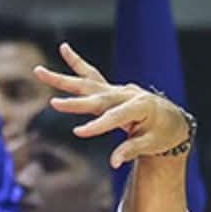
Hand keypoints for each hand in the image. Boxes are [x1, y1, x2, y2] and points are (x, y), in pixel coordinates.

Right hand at [32, 43, 192, 166]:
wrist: (171, 118)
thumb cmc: (162, 134)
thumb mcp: (151, 144)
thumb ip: (131, 150)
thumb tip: (114, 162)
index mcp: (140, 106)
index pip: (114, 117)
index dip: (97, 126)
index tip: (78, 133)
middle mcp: (126, 93)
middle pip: (96, 97)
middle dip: (75, 102)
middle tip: (54, 104)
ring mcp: (117, 89)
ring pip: (87, 82)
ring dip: (62, 78)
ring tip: (39, 70)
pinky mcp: (110, 90)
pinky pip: (90, 76)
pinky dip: (77, 63)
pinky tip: (64, 49)